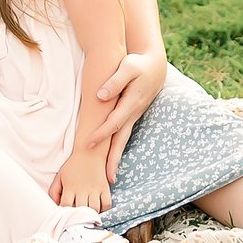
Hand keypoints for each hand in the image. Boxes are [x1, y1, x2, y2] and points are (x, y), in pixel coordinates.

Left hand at [55, 149, 111, 212]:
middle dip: (77, 217)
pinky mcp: (105, 187)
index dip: (64, 214)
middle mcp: (82, 188)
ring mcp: (95, 188)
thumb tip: (55, 206)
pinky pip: (107, 203)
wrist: (89, 151)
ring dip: (91, 215)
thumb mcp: (60, 176)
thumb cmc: (73, 166)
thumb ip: (54, 191)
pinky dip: (104, 210)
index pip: (65, 205)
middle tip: (77, 221)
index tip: (65, 217)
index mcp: (70, 186)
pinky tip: (99, 209)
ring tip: (87, 217)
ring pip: (94, 209)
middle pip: (80, 209)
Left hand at [85, 50, 166, 182]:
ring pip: (123, 139)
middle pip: (122, 139)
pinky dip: (117, 147)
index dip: (101, 134)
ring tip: (110, 176)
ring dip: (116, 157)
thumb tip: (101, 96)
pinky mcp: (132, 116)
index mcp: (131, 103)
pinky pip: (123, 134)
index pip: (114, 122)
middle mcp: (134, 113)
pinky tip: (111, 158)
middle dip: (114, 158)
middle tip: (107, 177)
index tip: (88, 144)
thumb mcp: (127, 67)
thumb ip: (115, 81)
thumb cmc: (138, 65)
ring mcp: (134, 116)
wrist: (155, 66)